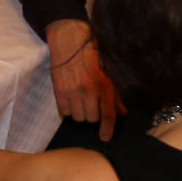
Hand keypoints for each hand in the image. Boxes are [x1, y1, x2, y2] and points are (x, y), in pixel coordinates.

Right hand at [45, 19, 122, 140]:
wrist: (69, 43)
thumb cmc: (91, 55)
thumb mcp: (108, 73)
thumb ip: (115, 95)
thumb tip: (122, 112)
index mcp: (103, 86)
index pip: (107, 114)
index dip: (108, 129)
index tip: (105, 137)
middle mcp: (88, 91)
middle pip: (91, 119)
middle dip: (93, 115)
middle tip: (92, 104)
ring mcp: (72, 92)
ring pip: (78, 117)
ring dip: (80, 113)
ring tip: (80, 100)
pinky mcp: (59, 92)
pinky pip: (65, 112)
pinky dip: (68, 109)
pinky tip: (70, 99)